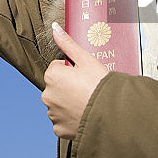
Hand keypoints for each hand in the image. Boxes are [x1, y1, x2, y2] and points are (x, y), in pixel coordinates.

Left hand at [41, 22, 108, 139]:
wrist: (110, 114)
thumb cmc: (99, 85)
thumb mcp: (85, 59)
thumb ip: (67, 43)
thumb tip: (54, 28)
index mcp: (52, 76)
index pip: (57, 67)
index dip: (71, 69)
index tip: (83, 74)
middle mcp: (47, 95)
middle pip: (56, 85)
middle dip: (68, 85)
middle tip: (86, 87)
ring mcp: (52, 113)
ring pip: (59, 102)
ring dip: (68, 101)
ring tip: (86, 101)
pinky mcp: (59, 129)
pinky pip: (62, 119)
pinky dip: (70, 117)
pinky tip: (83, 113)